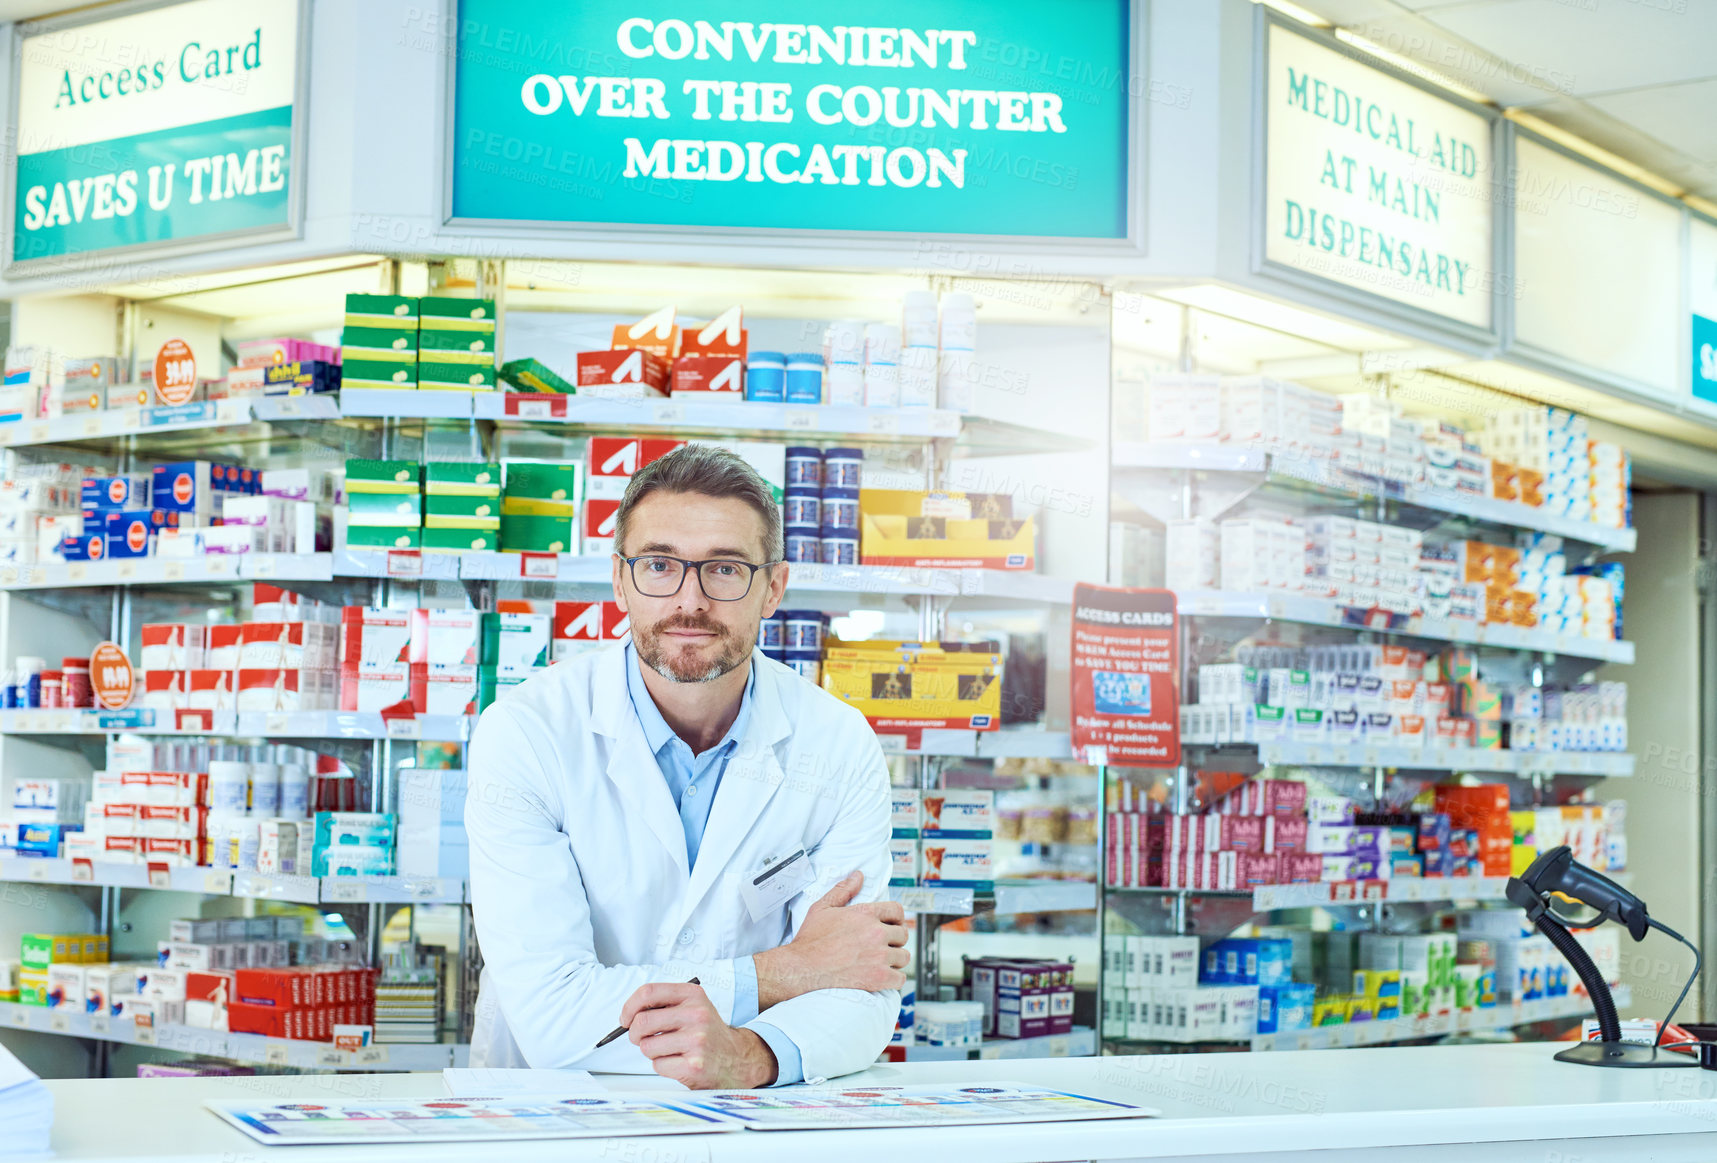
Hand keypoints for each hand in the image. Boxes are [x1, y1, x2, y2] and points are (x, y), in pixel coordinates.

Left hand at [620, 982, 776, 1088]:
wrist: (737, 1058)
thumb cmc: (707, 1033)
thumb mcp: (693, 1006)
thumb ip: (664, 1004)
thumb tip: (629, 1014)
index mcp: (693, 995)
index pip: (649, 992)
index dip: (629, 1006)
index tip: (625, 1018)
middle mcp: (696, 1014)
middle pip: (642, 1022)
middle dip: (634, 1034)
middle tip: (638, 1038)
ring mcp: (696, 1040)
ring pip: (647, 1046)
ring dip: (651, 1052)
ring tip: (668, 1050)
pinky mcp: (694, 1065)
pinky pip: (658, 1065)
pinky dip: (662, 1066)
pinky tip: (679, 1062)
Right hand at [755, 871, 908, 1005]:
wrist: (802, 968)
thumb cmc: (810, 940)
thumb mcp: (822, 908)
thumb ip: (843, 890)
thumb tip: (858, 876)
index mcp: (865, 914)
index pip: (897, 910)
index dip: (896, 918)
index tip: (892, 925)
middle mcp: (876, 933)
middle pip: (903, 934)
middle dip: (895, 940)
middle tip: (885, 946)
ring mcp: (879, 956)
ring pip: (904, 956)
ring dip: (895, 960)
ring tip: (884, 962)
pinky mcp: (879, 978)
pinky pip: (900, 978)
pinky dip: (894, 979)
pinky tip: (884, 978)